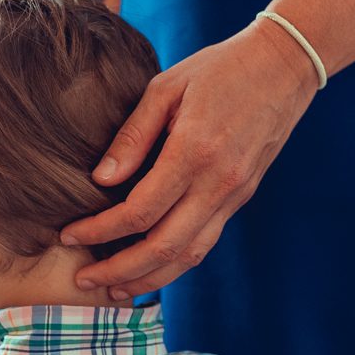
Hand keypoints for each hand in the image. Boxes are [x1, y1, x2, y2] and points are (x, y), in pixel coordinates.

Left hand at [59, 18, 321, 298]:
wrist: (284, 66)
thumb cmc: (219, 69)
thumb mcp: (167, 87)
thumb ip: (132, 135)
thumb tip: (101, 180)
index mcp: (195, 151)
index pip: (140, 210)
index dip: (100, 230)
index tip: (70, 234)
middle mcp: (218, 182)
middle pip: (164, 247)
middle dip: (120, 269)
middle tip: (84, 279)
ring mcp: (234, 195)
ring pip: (189, 256)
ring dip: (149, 279)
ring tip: (115, 289)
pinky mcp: (241, 198)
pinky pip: (206, 242)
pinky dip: (175, 264)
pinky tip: (151, 269)